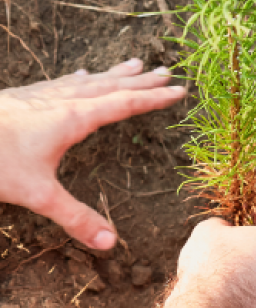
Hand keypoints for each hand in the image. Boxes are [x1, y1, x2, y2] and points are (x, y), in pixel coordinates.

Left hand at [0, 59, 185, 249]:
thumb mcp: (37, 193)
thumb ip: (73, 217)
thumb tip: (109, 243)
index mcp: (74, 118)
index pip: (124, 104)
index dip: (153, 98)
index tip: (178, 90)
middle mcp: (63, 100)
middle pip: (111, 86)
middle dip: (140, 81)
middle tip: (166, 71)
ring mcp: (42, 95)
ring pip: (89, 80)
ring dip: (114, 74)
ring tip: (134, 64)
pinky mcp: (24, 96)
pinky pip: (64, 82)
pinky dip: (81, 79)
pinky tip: (80, 77)